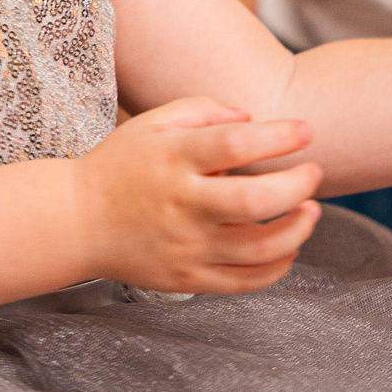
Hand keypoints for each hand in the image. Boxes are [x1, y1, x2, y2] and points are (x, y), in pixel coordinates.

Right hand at [73, 97, 323, 293]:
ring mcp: (186, 247)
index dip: (279, 137)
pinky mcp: (187, 279)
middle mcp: (182, 205)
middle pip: (255, 202)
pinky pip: (245, 282)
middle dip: (298, 187)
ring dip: (298, 230)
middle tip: (315, 174)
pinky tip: (288, 248)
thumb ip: (204, 108)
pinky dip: (277, 267)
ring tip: (310, 212)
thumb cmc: (120, 165)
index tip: (306, 131)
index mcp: (174, 159)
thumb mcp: (153, 122)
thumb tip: (252, 118)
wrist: (76, 222)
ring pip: (259, 248)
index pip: (235, 145)